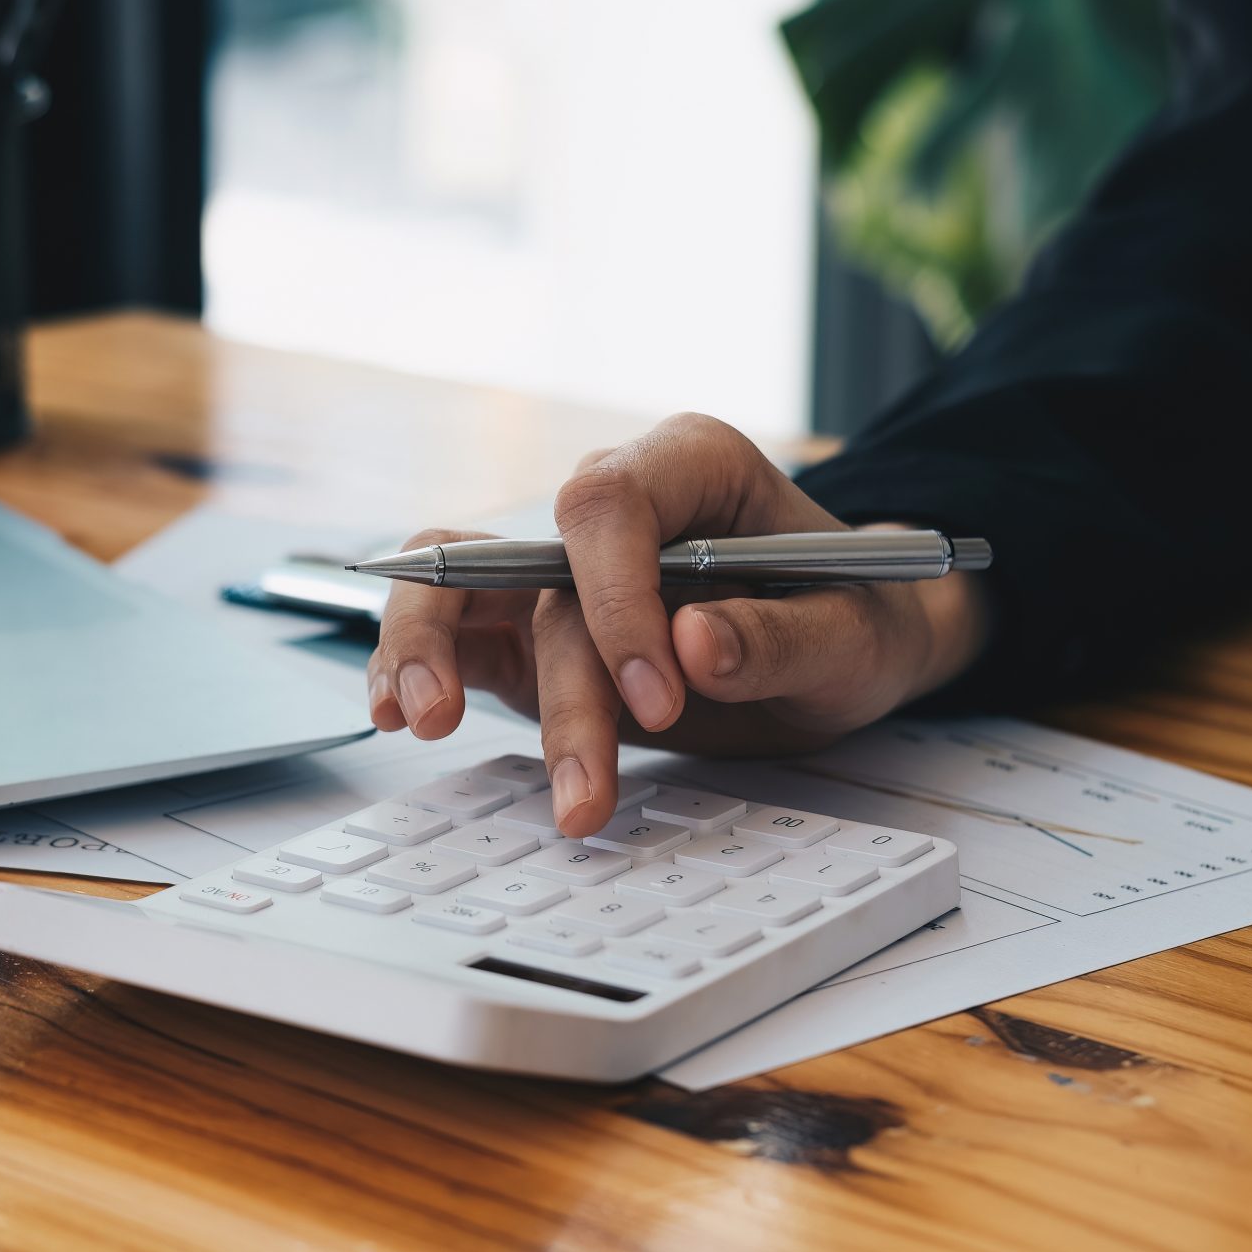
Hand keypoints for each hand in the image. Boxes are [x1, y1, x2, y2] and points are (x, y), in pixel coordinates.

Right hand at [365, 414, 990, 837]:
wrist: (846, 642)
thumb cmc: (856, 616)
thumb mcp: (855, 637)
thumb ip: (783, 640)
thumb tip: (695, 648)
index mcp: (690, 466)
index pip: (609, 506)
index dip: (615, 599)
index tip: (658, 699)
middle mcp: (612, 509)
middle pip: (536, 567)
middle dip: (559, 685)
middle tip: (584, 786)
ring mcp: (560, 570)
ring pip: (460, 583)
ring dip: (434, 656)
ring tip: (421, 726)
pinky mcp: (531, 630)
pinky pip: (453, 631)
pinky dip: (415, 667)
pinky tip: (396, 716)